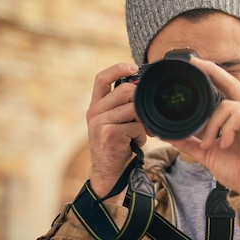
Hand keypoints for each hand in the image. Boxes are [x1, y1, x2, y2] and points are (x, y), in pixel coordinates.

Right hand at [86, 63, 146, 203]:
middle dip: (142, 101)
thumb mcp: (116, 123)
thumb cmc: (117, 147)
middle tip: (145, 116)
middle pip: (126, 91)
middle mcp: (94, 112)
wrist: (108, 174)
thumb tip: (143, 88)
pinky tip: (134, 143)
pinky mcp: (110, 134)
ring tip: (140, 133)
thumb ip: (123, 106)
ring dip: (143, 121)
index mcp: (96, 106)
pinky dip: (142, 135)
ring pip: (134, 108)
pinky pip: (136, 126)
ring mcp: (100, 123)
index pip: (102, 78)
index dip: (118, 68)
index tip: (134, 66)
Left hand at [166, 57, 239, 193]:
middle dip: (212, 70)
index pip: (224, 90)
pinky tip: (225, 144)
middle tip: (195, 62)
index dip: (211, 76)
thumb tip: (168, 134)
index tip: (194, 65)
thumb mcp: (207, 153)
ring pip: (227, 105)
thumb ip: (190, 141)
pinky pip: (238, 114)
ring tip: (208, 143)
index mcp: (238, 116)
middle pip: (230, 83)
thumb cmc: (237, 170)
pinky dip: (226, 129)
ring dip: (211, 125)